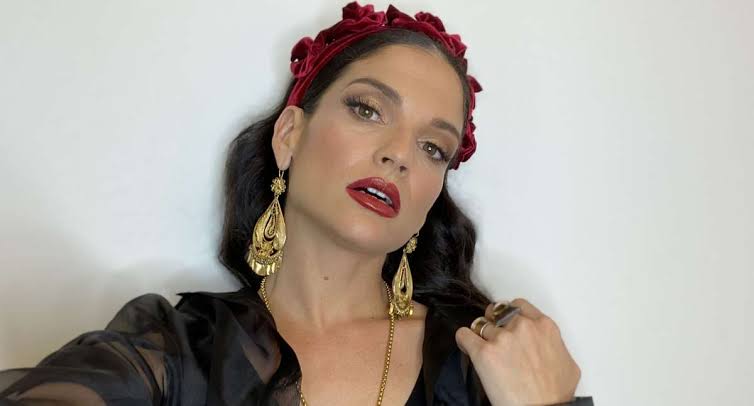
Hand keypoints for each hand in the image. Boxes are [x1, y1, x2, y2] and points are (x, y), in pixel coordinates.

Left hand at [455, 298, 581, 405]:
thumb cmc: (555, 395)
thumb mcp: (567, 362)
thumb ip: (552, 344)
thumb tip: (545, 345)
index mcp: (544, 326)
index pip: (519, 305)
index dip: (510, 314)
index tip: (506, 322)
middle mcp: (522, 327)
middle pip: (497, 312)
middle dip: (494, 323)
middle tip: (494, 337)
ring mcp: (502, 338)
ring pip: (480, 324)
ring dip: (480, 335)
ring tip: (483, 348)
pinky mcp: (483, 352)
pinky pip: (464, 335)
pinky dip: (464, 339)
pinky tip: (467, 345)